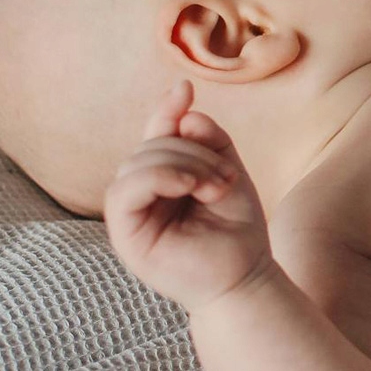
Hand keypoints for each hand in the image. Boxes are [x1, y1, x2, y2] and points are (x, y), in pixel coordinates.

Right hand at [103, 80, 273, 313]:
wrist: (246, 281)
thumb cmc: (239, 233)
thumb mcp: (229, 173)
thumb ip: (209, 140)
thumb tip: (184, 111)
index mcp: (161, 180)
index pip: (156, 136)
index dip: (167, 111)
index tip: (186, 89)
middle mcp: (141, 195)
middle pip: (150, 145)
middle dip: (192, 151)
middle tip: (228, 178)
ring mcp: (129, 214)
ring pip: (139, 162)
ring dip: (184, 165)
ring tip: (219, 188)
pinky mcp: (124, 233)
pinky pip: (126, 189)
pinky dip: (159, 177)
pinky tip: (192, 186)